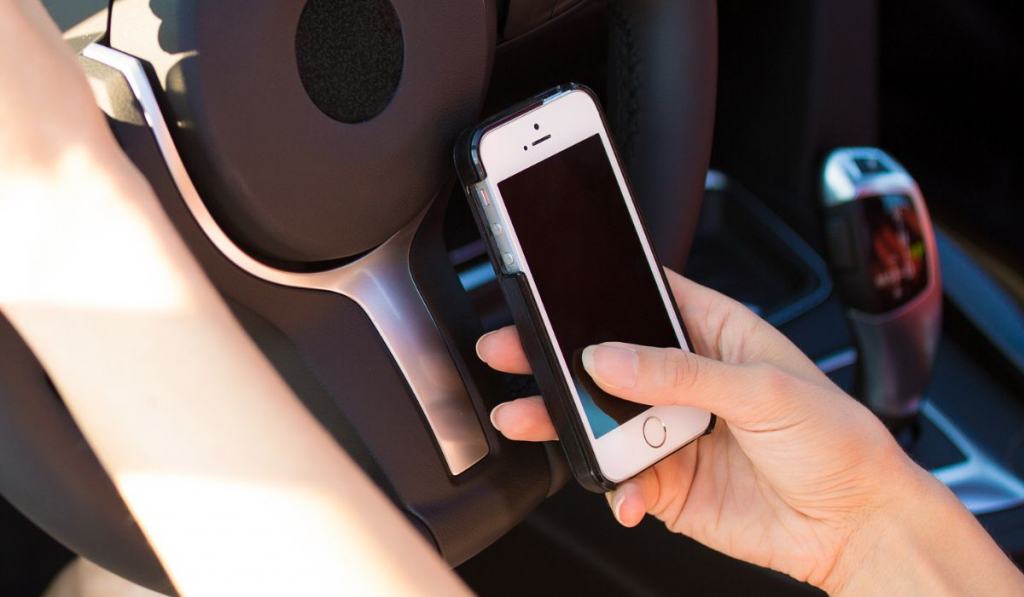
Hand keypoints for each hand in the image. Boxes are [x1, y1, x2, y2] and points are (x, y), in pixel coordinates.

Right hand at [476, 270, 924, 590]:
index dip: (601, 292)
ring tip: (527, 418)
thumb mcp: (763, 389)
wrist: (859, 525)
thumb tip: (610, 359)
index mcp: (715, 335)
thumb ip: (681, 373)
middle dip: (557, 356)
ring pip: (603, 419)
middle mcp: (688, 380)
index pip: (646, 299)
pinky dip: (614, 488)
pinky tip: (622, 492)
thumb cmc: (838, 440)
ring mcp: (674, 432)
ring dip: (564, 422)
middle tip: (511, 351)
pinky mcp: (669, 482)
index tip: (553, 292)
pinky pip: (621, 478)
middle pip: (608, 360)